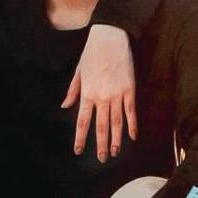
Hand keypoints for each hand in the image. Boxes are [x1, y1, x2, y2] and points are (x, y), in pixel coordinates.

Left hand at [62, 24, 136, 160]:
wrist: (110, 38)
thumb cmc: (92, 53)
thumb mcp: (79, 72)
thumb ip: (73, 91)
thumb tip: (64, 106)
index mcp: (87, 94)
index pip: (83, 122)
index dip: (80, 138)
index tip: (78, 151)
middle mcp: (101, 97)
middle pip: (101, 127)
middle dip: (101, 145)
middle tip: (102, 159)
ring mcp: (117, 94)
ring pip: (117, 122)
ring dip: (116, 139)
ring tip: (115, 152)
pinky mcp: (129, 89)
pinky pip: (130, 111)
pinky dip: (132, 125)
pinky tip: (132, 136)